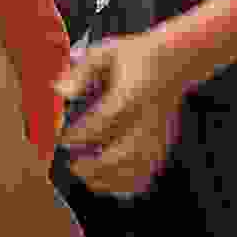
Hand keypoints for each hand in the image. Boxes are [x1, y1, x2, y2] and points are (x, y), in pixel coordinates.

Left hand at [54, 32, 191, 197]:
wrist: (177, 59)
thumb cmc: (138, 56)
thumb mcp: (107, 52)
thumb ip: (81, 72)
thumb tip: (60, 92)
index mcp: (131, 93)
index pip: (105, 119)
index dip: (81, 134)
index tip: (63, 140)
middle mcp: (146, 116)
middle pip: (124, 151)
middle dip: (97, 165)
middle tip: (74, 167)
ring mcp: (157, 132)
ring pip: (137, 166)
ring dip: (112, 178)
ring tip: (88, 180)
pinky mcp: (163, 141)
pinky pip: (148, 170)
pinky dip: (129, 183)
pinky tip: (110, 184)